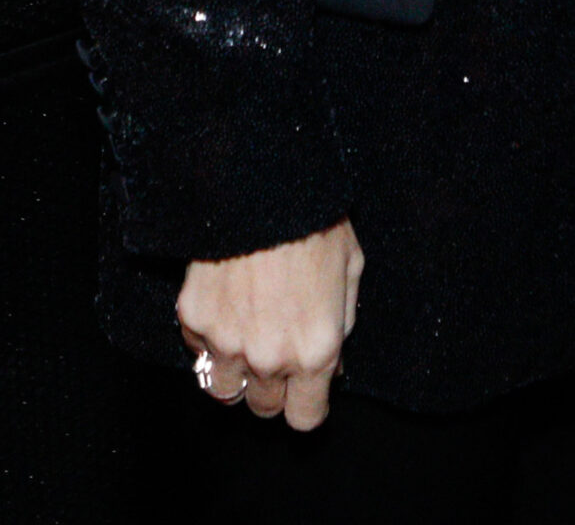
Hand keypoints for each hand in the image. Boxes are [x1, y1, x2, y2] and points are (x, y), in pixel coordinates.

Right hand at [178, 219, 362, 428]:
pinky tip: (226, 305)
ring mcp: (227, 342)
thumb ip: (342, 323)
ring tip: (246, 337)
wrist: (265, 186)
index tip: (305, 392)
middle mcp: (269, 357)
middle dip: (272, 386)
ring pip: (223, 389)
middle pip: (262, 407)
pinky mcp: (194, 320)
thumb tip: (334, 362)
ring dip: (235, 371)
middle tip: (277, 349)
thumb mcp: (351, 270)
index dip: (306, 405)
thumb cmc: (317, 221)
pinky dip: (209, 337)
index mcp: (315, 350)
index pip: (304, 418)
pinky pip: (198, 349)